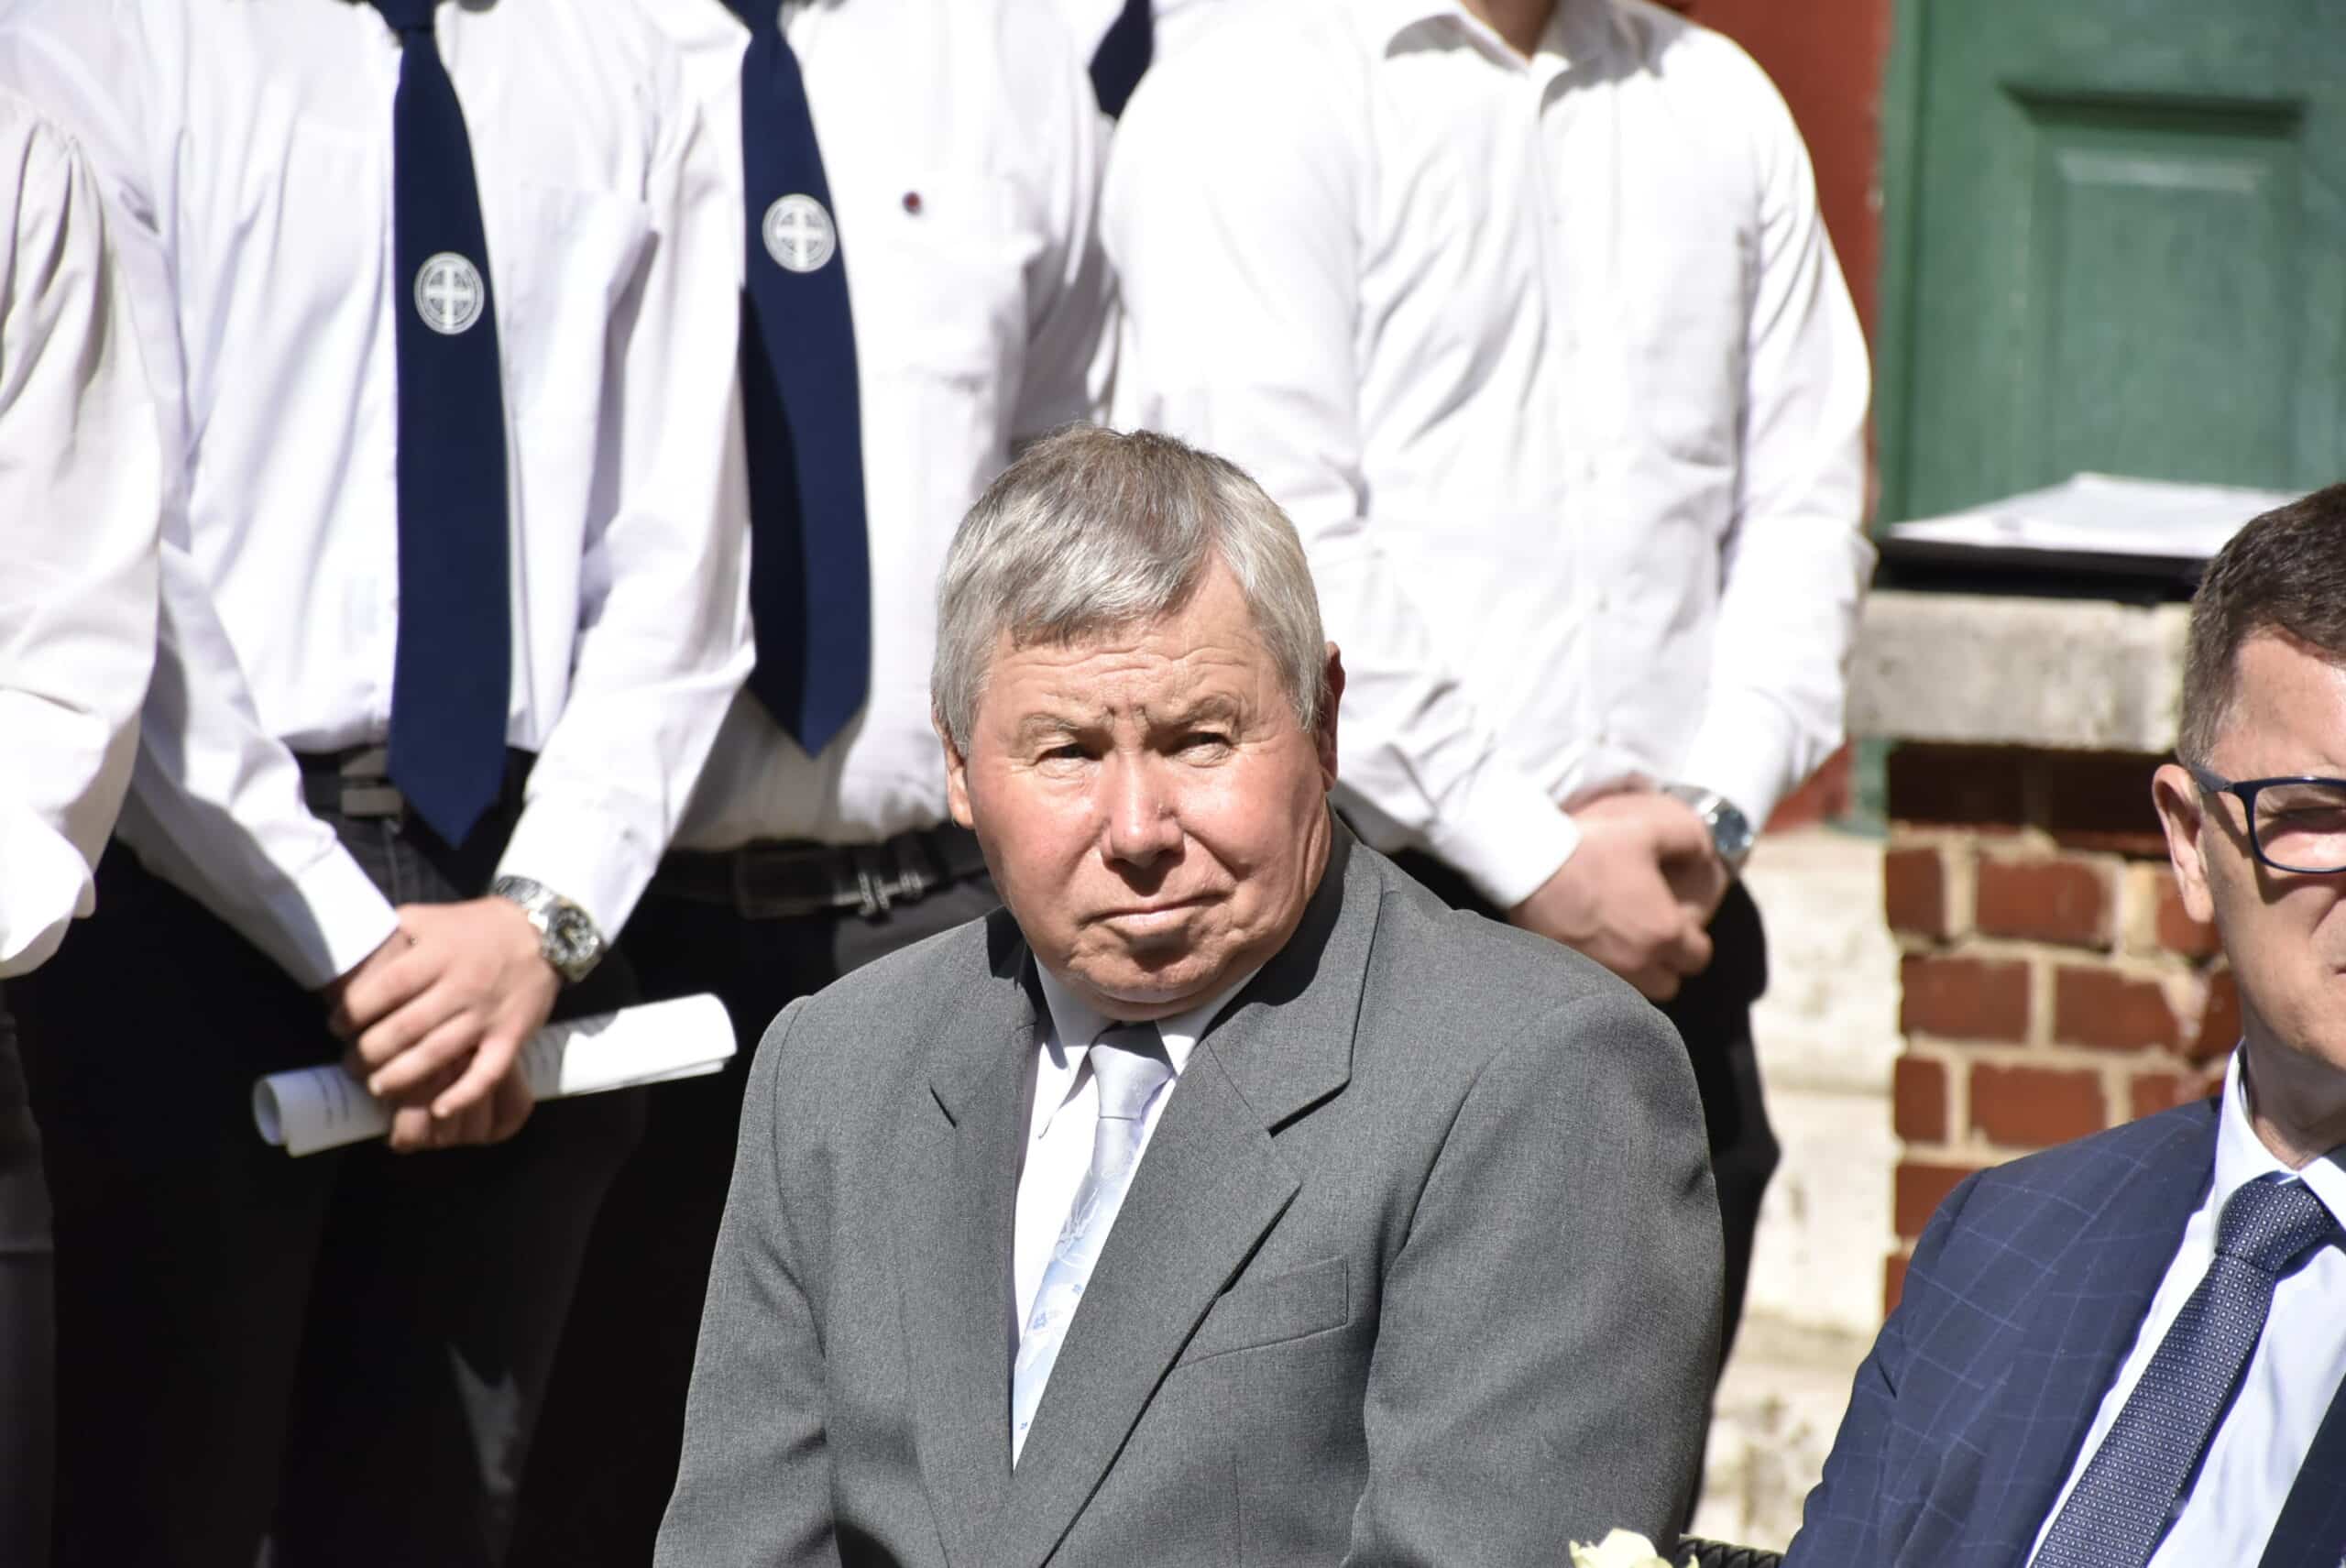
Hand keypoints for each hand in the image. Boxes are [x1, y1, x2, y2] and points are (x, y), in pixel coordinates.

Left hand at [324, 896, 557, 1147]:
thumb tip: (350, 948)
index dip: (355, 1011)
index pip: (388, 988)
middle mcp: (462, 986)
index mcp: (439, 955)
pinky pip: (488, 1072)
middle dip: (370, 1051)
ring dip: (401, 1076)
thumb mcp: (432, 917)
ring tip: (377, 1086)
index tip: (338, 1025)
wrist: (544, 932)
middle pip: (407, 1027)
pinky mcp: (511, 1036)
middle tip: (351, 1062)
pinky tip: (439, 1110)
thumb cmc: (478, 927)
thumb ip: (395, 930)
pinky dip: (464, 1095)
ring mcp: (488, 1014)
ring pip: (438, 1054)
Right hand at [1508, 792, 1724, 1000]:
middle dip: (1666, 965)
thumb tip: (1705, 851)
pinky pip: (1598, 987)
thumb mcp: (1649, 829)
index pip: (1698, 957)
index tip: (1679, 927)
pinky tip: (1590, 951)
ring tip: (1621, 949)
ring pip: (1634, 993)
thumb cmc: (1593, 848)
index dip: (1693, 942)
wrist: (1529, 865)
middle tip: (1651, 939)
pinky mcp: (1568, 975)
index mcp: (1664, 931)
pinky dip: (1602, 976)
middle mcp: (1638, 963)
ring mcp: (1602, 974)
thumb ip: (1688, 839)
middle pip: (1669, 984)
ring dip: (1635, 975)